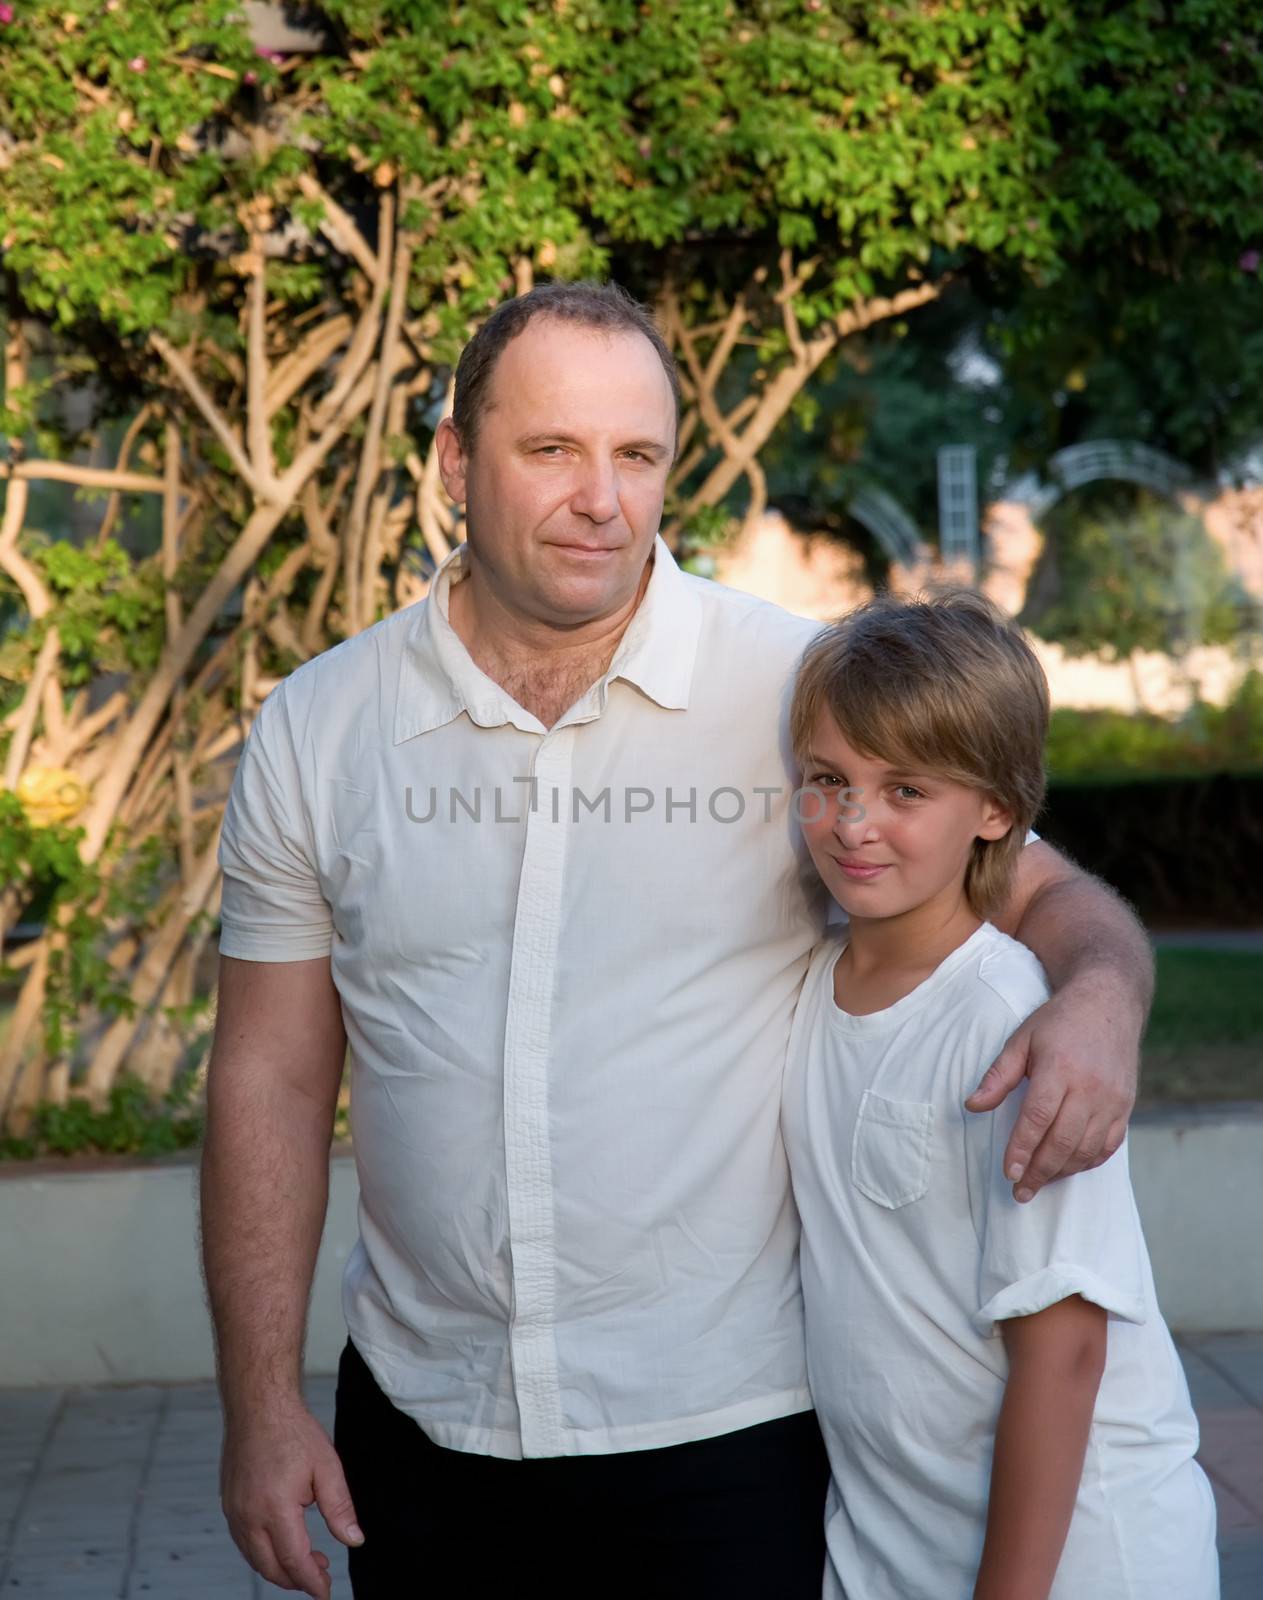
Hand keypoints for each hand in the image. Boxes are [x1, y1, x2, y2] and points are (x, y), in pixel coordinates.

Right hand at [220, 1398, 363, 1596]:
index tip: (326, 1593)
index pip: (294, 1561)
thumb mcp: (327, 1467)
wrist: (258, 1406)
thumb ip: (340, 1508)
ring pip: (254, 1558)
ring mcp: (234, 1512)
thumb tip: (354, 1541)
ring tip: (308, 1560)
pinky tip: (283, 1542)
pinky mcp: (228, 1505)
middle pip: (271, 1568)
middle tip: (321, 1575)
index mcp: (275, 1509)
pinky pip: (244, 1542)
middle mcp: (248, 1517)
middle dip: (296, 1580)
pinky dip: (263, 1552)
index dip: (312, 1582)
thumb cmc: (293, 1431)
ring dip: (279, 1568)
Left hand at [965, 976, 1139, 1202]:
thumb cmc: (1059, 1022)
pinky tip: (1067, 1168)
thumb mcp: (1022, 1039)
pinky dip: (1087, 1162)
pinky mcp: (1125, 1107)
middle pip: (1062, 1141)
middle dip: (1039, 1171)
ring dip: (1061, 1171)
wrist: (1109, 1004)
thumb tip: (972, 1106)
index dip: (1022, 1149)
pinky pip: (1107, 1146)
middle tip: (1019, 1191)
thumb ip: (998, 1076)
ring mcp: (1113, 1100)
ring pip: (1086, 1149)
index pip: (1038, 1119)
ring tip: (1038, 1182)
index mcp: (1060, 1069)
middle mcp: (1090, 1088)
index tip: (1008, 1173)